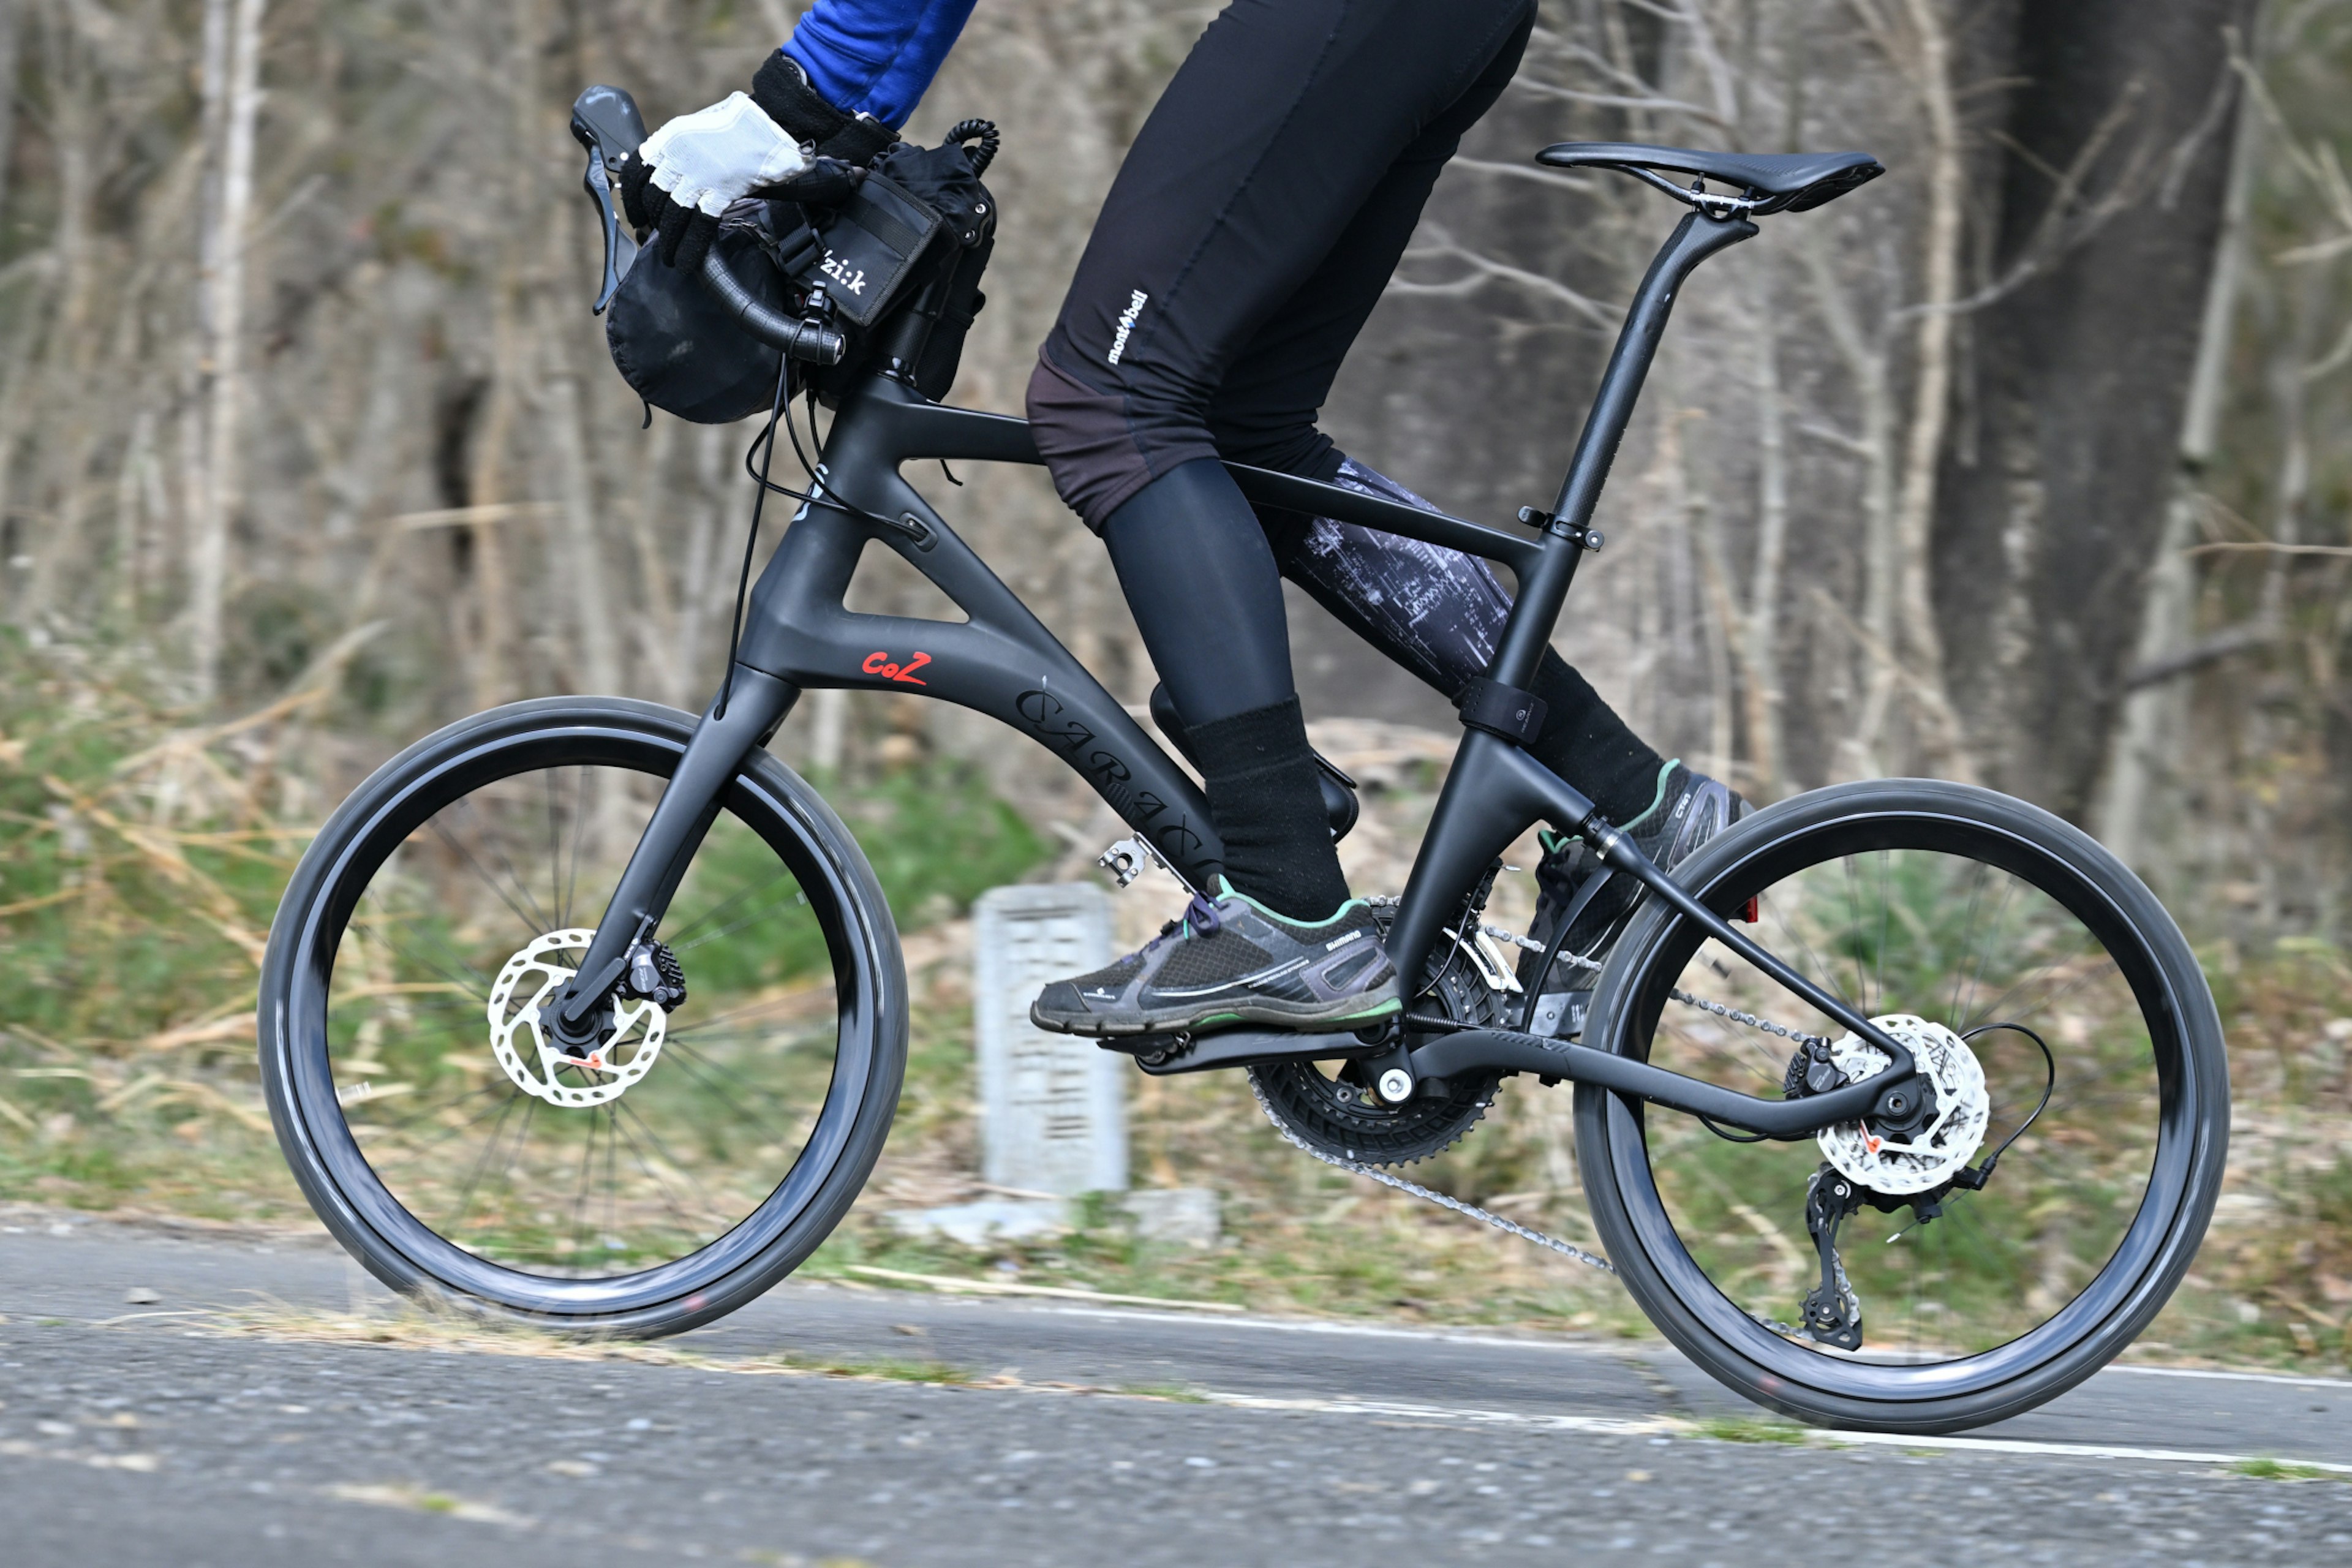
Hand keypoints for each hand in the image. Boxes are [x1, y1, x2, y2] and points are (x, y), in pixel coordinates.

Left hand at [629, 92, 808, 270]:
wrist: (767, 124)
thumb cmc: (739, 123)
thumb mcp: (698, 126)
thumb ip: (682, 148)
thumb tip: (674, 169)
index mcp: (669, 138)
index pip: (636, 171)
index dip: (632, 198)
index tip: (636, 213)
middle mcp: (677, 158)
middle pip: (654, 198)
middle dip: (653, 222)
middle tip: (656, 237)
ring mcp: (697, 177)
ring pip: (672, 216)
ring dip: (669, 242)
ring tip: (669, 258)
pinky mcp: (719, 193)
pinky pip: (699, 226)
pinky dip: (691, 247)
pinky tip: (687, 262)